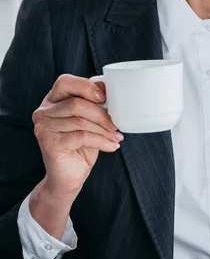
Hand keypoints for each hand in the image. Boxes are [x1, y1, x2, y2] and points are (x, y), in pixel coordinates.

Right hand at [32, 74, 123, 198]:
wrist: (68, 176)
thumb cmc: (81, 144)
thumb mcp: (89, 119)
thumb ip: (93, 102)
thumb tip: (106, 86)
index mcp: (52, 99)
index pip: (65, 82)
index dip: (86, 87)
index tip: (104, 98)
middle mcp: (43, 111)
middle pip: (75, 103)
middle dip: (100, 113)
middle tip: (116, 124)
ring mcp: (43, 127)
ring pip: (80, 121)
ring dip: (104, 130)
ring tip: (116, 136)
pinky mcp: (49, 143)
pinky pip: (81, 136)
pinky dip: (100, 141)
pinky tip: (111, 145)